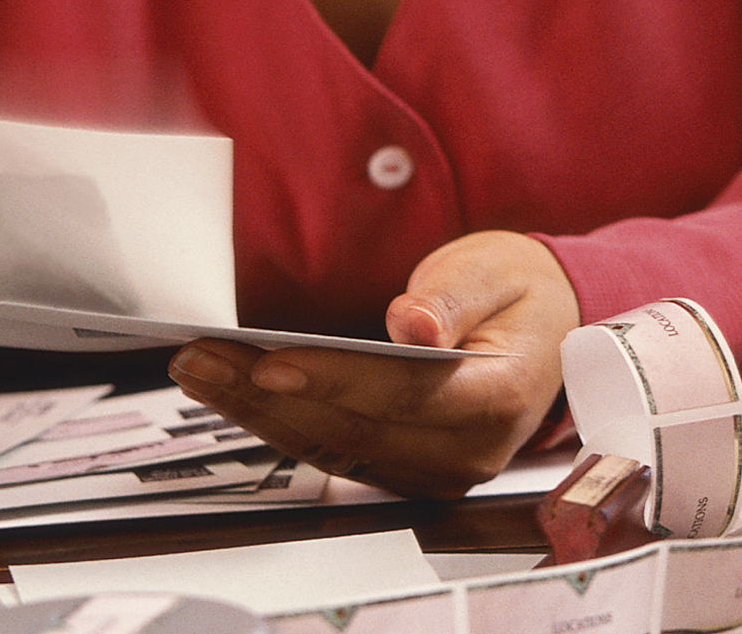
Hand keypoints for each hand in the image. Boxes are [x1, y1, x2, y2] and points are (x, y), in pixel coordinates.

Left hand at [166, 229, 579, 497]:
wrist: (545, 331)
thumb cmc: (517, 294)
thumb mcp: (496, 272)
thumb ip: (453, 298)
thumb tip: (412, 324)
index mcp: (500, 397)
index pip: (404, 394)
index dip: (333, 379)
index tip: (269, 362)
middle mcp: (467, 450)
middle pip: (353, 428)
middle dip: (266, 394)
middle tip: (200, 357)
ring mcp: (435, 470)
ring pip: (331, 447)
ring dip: (254, 412)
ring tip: (197, 369)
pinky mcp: (404, 470)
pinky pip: (333, 450)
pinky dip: (276, 421)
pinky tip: (231, 390)